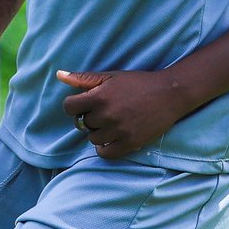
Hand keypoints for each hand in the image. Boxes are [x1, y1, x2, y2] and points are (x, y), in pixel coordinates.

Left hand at [57, 68, 191, 158]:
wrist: (169, 94)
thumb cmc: (138, 83)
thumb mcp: (111, 76)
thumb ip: (84, 78)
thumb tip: (59, 75)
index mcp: (100, 96)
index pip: (69, 107)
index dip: (74, 105)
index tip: (84, 104)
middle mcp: (107, 115)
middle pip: (82, 124)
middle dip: (90, 117)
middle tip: (105, 111)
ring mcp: (119, 131)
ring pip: (93, 139)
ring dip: (99, 132)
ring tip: (112, 123)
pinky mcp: (130, 143)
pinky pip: (105, 153)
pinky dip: (105, 148)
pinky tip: (111, 138)